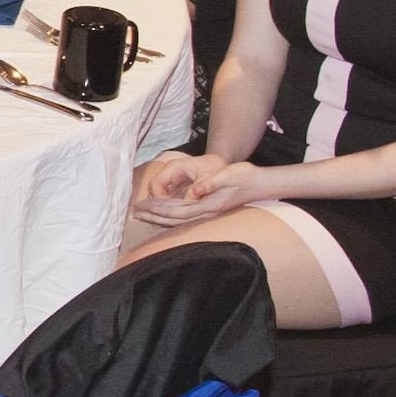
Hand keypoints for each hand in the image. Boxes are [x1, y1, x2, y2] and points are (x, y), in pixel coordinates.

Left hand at [130, 151, 251, 227]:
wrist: (260, 184)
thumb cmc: (245, 177)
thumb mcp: (229, 175)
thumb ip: (212, 183)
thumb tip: (196, 190)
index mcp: (209, 206)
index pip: (179, 211)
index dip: (160, 209)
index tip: (144, 206)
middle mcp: (207, 213)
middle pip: (175, 220)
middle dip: (154, 217)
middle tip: (135, 213)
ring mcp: (208, 214)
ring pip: (179, 221)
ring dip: (159, 219)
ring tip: (142, 216)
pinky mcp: (209, 211)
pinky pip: (185, 217)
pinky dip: (170, 217)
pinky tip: (160, 216)